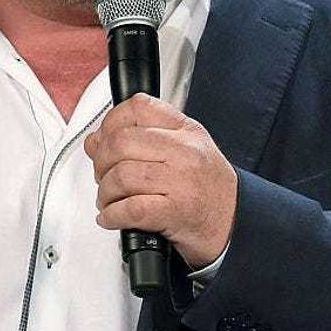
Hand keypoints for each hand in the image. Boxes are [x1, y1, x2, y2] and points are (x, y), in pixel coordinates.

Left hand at [84, 93, 237, 268]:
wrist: (236, 223)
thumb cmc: (208, 188)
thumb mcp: (183, 150)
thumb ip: (141, 139)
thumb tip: (94, 142)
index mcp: (186, 130)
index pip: (138, 107)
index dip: (110, 122)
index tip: (103, 139)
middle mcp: (184, 151)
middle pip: (120, 143)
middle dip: (101, 162)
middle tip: (104, 176)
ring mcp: (181, 181)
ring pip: (121, 176)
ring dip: (105, 193)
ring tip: (109, 200)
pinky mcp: (175, 212)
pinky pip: (130, 208)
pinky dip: (112, 215)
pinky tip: (112, 217)